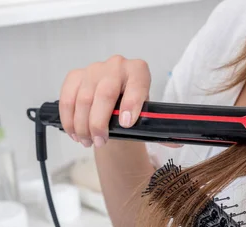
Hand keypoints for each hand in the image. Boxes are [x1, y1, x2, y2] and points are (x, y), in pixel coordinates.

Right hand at [59, 55, 179, 148]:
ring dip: (82, 125)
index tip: (126, 123)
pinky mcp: (76, 76)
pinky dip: (69, 118)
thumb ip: (161, 128)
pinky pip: (67, 98)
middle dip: (100, 122)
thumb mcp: (148, 116)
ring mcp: (94, 69)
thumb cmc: (133, 109)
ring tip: (87, 142)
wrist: (116, 102)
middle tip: (100, 141)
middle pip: (105, 93)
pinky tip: (74, 133)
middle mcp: (117, 66)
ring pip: (83, 98)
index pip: (136, 85)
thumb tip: (177, 141)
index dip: (131, 103)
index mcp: (139, 71)